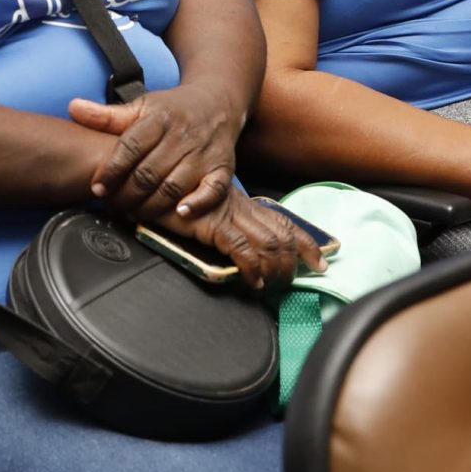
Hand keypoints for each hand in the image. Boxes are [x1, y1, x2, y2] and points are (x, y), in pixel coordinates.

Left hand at [69, 84, 240, 222]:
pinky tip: (180, 214)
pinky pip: (213, 190)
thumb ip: (107, 115)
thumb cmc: (172, 110)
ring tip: (134, 214)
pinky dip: (197, 203)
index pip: (130, 146)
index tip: (98, 187)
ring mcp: (204, 153)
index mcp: (159, 118)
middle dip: (126, 194)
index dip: (111, 169)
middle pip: (149, 172)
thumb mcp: (141, 107)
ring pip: (174, 186)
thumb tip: (72, 108)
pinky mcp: (223, 168)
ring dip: (151, 206)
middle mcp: (182, 135)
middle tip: (112, 206)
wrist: (218, 103)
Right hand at [152, 185, 321, 291]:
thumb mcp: (207, 213)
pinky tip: (253, 281)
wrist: (148, 185)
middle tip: (293, 281)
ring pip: (269, 243)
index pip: (285, 222)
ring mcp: (229, 215)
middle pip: (284, 235)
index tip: (322, 261)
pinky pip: (242, 249)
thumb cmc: (173, 201)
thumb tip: (244, 253)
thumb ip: (226, 226)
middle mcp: (241, 208)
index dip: (308, 242)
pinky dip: (252, 268)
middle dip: (296, 262)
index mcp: (244, 204)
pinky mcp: (213, 224)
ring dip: (277, 269)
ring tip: (273, 286)